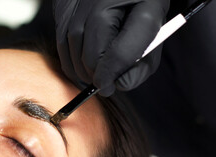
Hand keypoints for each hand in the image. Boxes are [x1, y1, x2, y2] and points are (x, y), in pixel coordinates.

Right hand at [53, 0, 169, 95]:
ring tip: (93, 74)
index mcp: (131, 6)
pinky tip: (81, 63)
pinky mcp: (62, 7)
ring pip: (72, 52)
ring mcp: (75, 5)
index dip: (111, 79)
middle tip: (103, 82)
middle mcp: (96, 3)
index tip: (109, 88)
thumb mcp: (153, 29)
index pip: (118, 54)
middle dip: (95, 76)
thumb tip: (120, 84)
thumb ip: (143, 62)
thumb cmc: (139, 3)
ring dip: (81, 70)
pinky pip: (61, 43)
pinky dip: (70, 60)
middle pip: (90, 56)